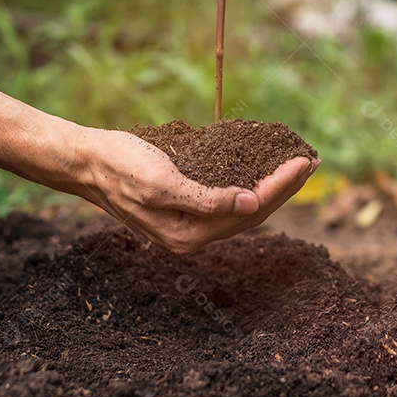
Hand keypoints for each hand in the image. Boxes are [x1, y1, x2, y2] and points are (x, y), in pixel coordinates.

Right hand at [74, 129, 317, 253]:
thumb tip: (251, 206)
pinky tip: (260, 168)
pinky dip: (248, 183)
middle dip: (284, 188)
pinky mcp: (184, 206)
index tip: (303, 162)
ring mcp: (188, 222)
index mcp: (188, 234)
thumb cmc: (119, 166)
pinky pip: (226, 199)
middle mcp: (192, 235)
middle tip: (309, 161)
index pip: (250, 211)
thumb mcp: (161, 181)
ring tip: (294, 165)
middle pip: (252, 214)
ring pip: (242, 208)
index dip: (281, 187)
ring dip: (271, 187)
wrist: (86, 162)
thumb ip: (206, 199)